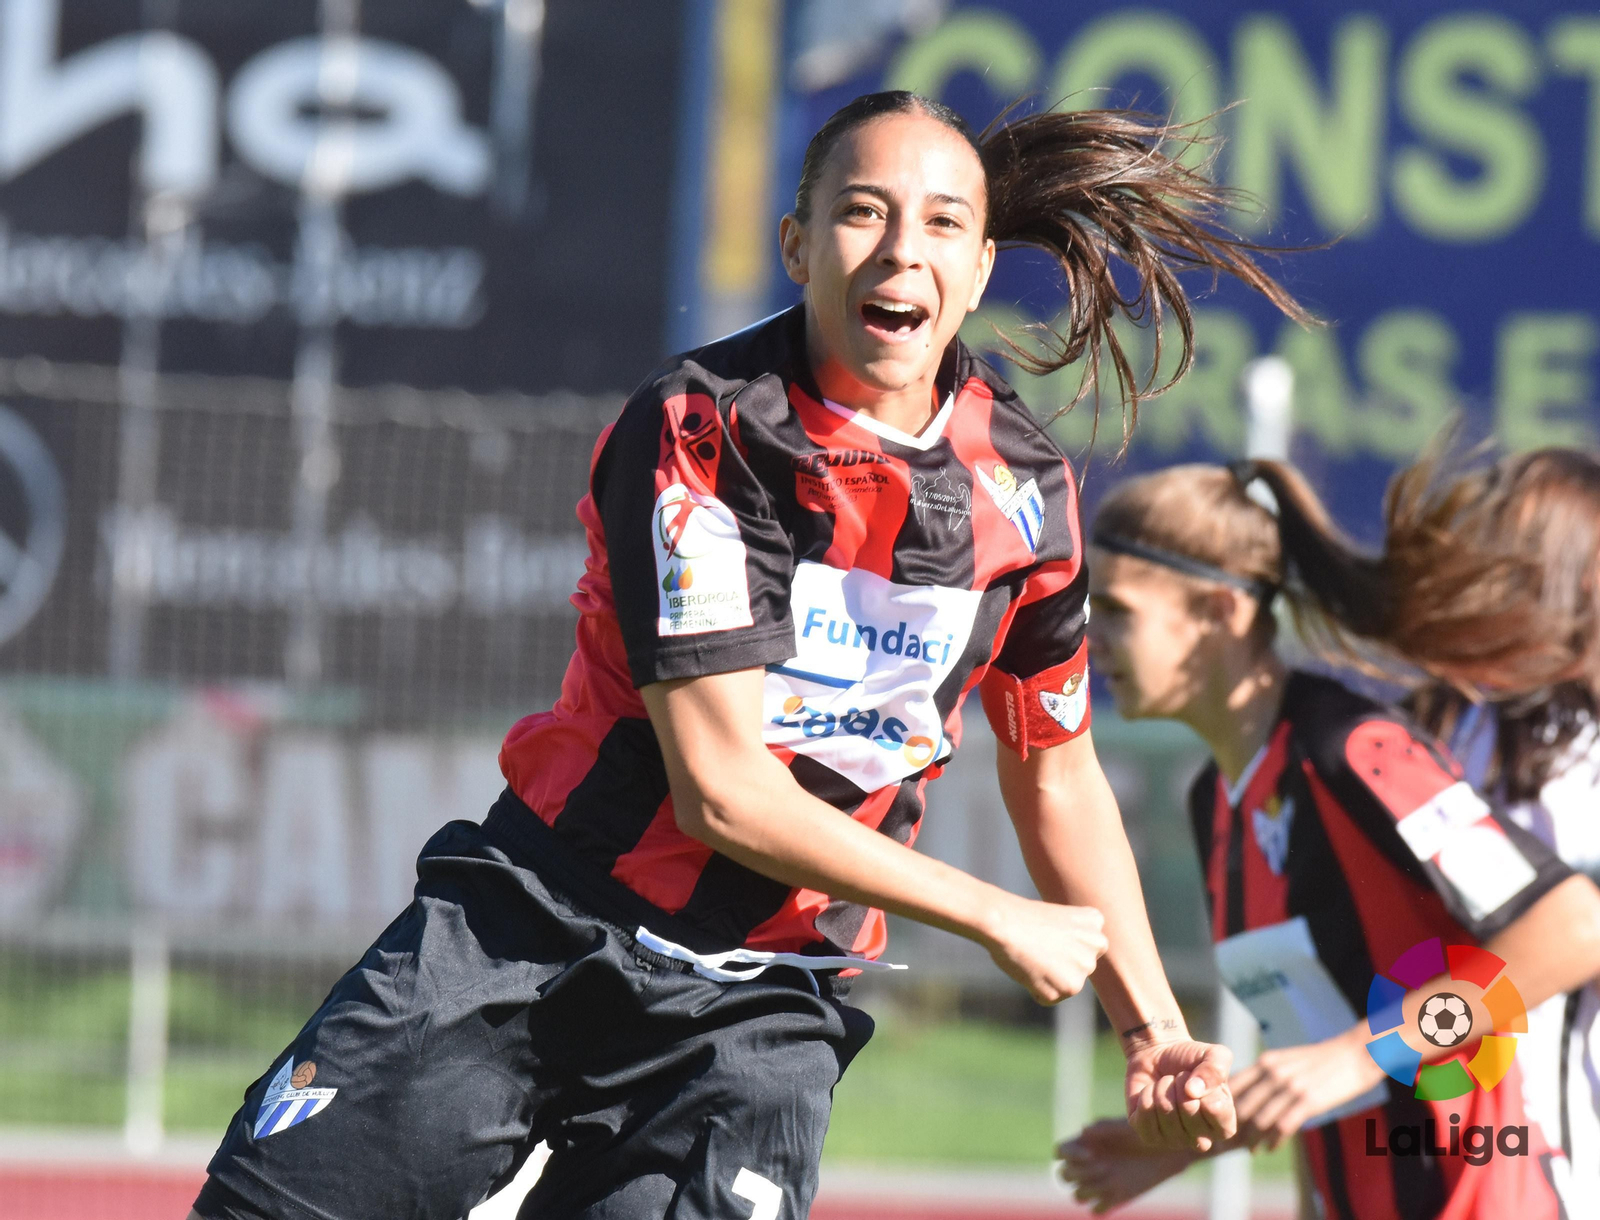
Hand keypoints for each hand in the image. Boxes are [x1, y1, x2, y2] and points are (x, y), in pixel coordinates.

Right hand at [981, 894, 1106, 1004]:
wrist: (1003, 923)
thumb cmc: (1021, 918)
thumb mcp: (1058, 920)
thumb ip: (1072, 941)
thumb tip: (1066, 971)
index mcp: (1094, 921)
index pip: (1083, 945)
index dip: (1060, 942)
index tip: (1046, 931)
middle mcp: (1097, 944)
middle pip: (1077, 967)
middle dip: (1058, 963)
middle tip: (1038, 946)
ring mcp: (1085, 967)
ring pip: (1065, 985)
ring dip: (1047, 978)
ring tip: (1032, 957)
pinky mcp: (1069, 988)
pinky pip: (1050, 998)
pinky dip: (1036, 990)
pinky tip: (1028, 970)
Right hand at [1057, 1118, 1197, 1213]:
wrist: (1170, 1148)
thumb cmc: (1146, 1130)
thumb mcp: (1126, 1125)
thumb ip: (1105, 1127)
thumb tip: (1083, 1130)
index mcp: (1087, 1143)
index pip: (1061, 1152)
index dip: (1069, 1156)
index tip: (1090, 1155)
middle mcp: (1089, 1164)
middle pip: (1065, 1175)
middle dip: (1079, 1174)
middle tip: (1104, 1168)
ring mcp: (1101, 1182)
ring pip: (1078, 1195)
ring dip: (1088, 1191)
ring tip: (1110, 1180)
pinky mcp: (1115, 1198)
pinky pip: (1096, 1210)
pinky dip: (1100, 1207)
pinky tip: (1116, 1195)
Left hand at [1124, 1038, 1234, 1152]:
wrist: (1157, 1055)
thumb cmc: (1191, 1059)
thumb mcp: (1213, 1055)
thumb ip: (1215, 1070)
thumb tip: (1193, 1092)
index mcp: (1223, 1125)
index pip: (1215, 1110)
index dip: (1204, 1086)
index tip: (1200, 1078)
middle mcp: (1201, 1140)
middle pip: (1188, 1109)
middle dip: (1180, 1083)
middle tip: (1179, 1079)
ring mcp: (1175, 1141)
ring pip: (1165, 1111)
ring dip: (1161, 1088)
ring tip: (1165, 1085)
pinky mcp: (1150, 1137)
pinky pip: (1143, 1118)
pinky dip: (1144, 1096)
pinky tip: (1150, 1093)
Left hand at [1231, 1028, 1384, 1150]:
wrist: (1354, 1055)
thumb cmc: (1320, 1060)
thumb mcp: (1287, 1059)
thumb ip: (1267, 1074)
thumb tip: (1247, 1094)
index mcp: (1266, 1062)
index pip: (1234, 1085)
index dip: (1222, 1105)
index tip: (1217, 1120)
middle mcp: (1274, 1072)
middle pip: (1243, 1105)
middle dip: (1233, 1127)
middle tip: (1226, 1142)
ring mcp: (1290, 1087)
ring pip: (1261, 1119)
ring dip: (1252, 1139)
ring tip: (1248, 1150)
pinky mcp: (1308, 1101)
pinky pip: (1283, 1126)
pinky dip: (1274, 1141)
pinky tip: (1270, 1148)